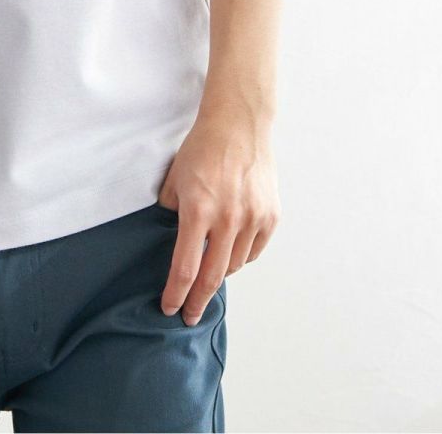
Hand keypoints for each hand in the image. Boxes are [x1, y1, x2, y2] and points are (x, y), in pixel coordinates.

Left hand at [156, 111, 279, 323]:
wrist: (238, 125)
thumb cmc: (202, 148)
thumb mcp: (175, 178)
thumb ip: (171, 210)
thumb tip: (171, 234)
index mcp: (198, 211)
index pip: (185, 268)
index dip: (176, 294)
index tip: (170, 309)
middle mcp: (228, 220)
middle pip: (212, 277)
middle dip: (198, 301)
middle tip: (190, 315)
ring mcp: (253, 219)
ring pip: (234, 265)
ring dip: (219, 273)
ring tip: (209, 272)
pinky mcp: (271, 216)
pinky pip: (254, 251)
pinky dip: (241, 256)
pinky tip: (231, 252)